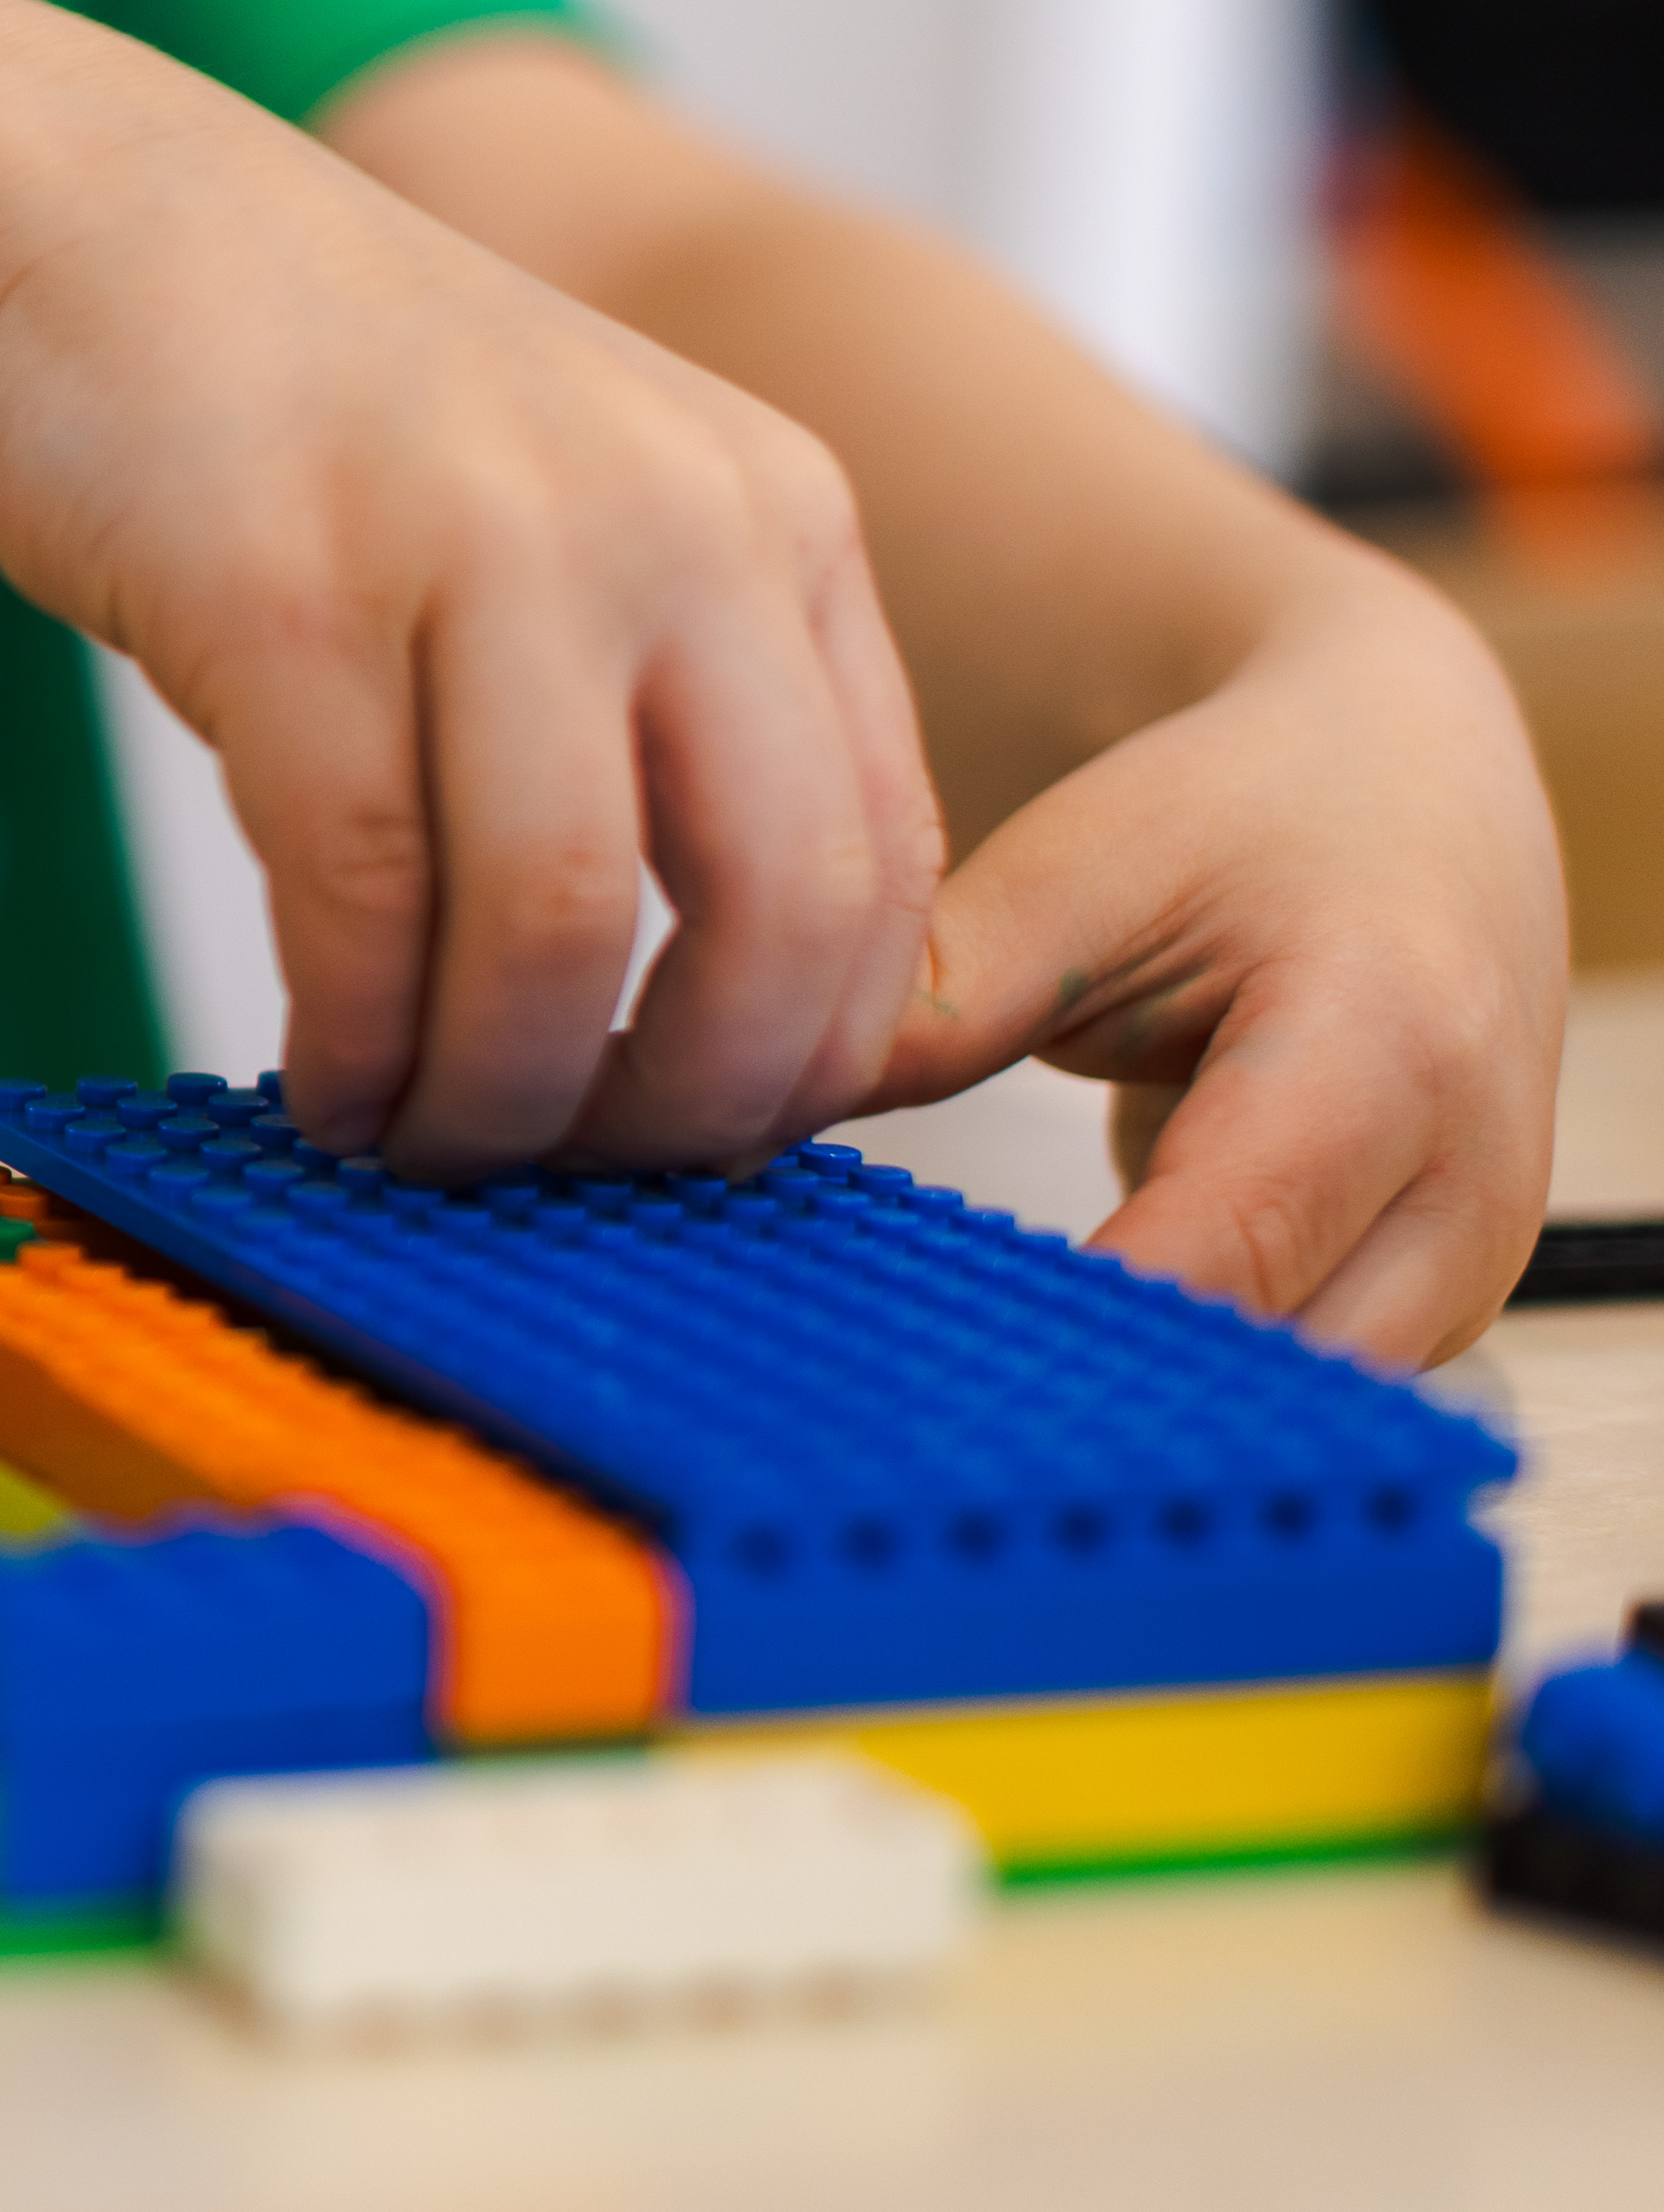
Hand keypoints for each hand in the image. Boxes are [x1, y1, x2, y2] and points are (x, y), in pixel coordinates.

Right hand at [0, 77, 945, 1179]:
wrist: (84, 214)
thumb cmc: (318, 406)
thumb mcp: (578, 509)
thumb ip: (674, 713)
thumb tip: (722, 1024)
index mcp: (776, 520)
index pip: (884, 867)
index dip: (800, 1062)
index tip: (687, 1147)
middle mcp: (669, 523)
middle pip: (770, 918)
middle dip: (673, 1115)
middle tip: (571, 1186)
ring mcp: (478, 548)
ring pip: (556, 928)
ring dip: (490, 1098)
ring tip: (417, 1139)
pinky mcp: (286, 596)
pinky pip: (352, 889)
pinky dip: (347, 1031)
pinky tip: (320, 1074)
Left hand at [868, 566, 1562, 1363]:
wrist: (1413, 796)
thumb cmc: (1258, 817)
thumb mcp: (1083, 868)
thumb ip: (937, 997)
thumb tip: (745, 1119)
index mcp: (1383, 1052)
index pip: (1217, 1255)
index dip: (1058, 1329)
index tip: (905, 1365)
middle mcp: (1460, 1183)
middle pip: (1265, 1373)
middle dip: (1091, 1395)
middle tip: (904, 1392)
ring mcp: (1465, 1261)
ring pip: (1287, 1415)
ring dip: (1137, 1404)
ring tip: (966, 1378)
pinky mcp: (1433, 1299)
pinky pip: (1296, 1390)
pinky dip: (1179, 1384)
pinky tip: (1055, 1355)